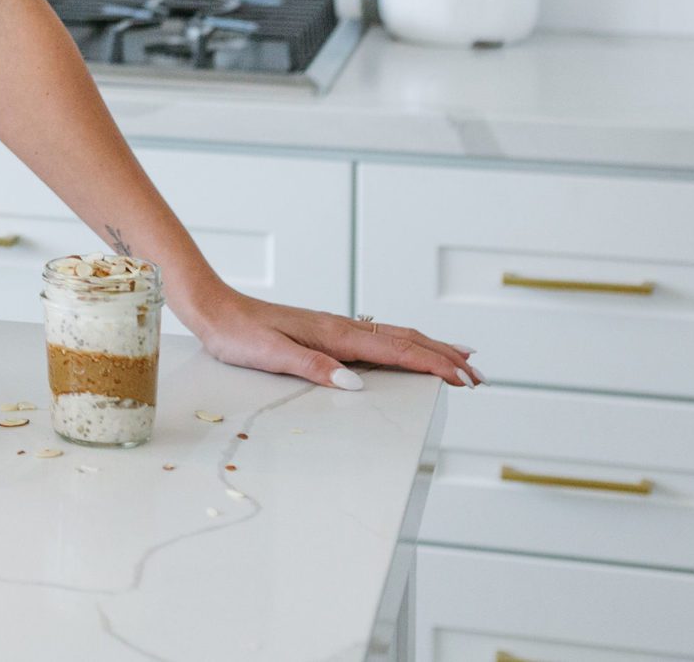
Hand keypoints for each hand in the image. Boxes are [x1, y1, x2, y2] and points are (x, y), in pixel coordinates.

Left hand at [179, 288, 481, 390]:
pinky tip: (404, 348)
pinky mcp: (324, 332)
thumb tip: (355, 383)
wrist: (214, 309)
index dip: (434, 365)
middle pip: (405, 341)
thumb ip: (314, 368)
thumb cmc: (237, 333)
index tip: (465, 378)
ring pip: (394, 337)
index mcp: (335, 334)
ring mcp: (335, 328)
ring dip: (429, 348)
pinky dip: (402, 344)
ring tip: (460, 358)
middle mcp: (341, 327)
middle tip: (479, 375)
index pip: (397, 351)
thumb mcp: (272, 355)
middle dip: (444, 357)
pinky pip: (376, 338)